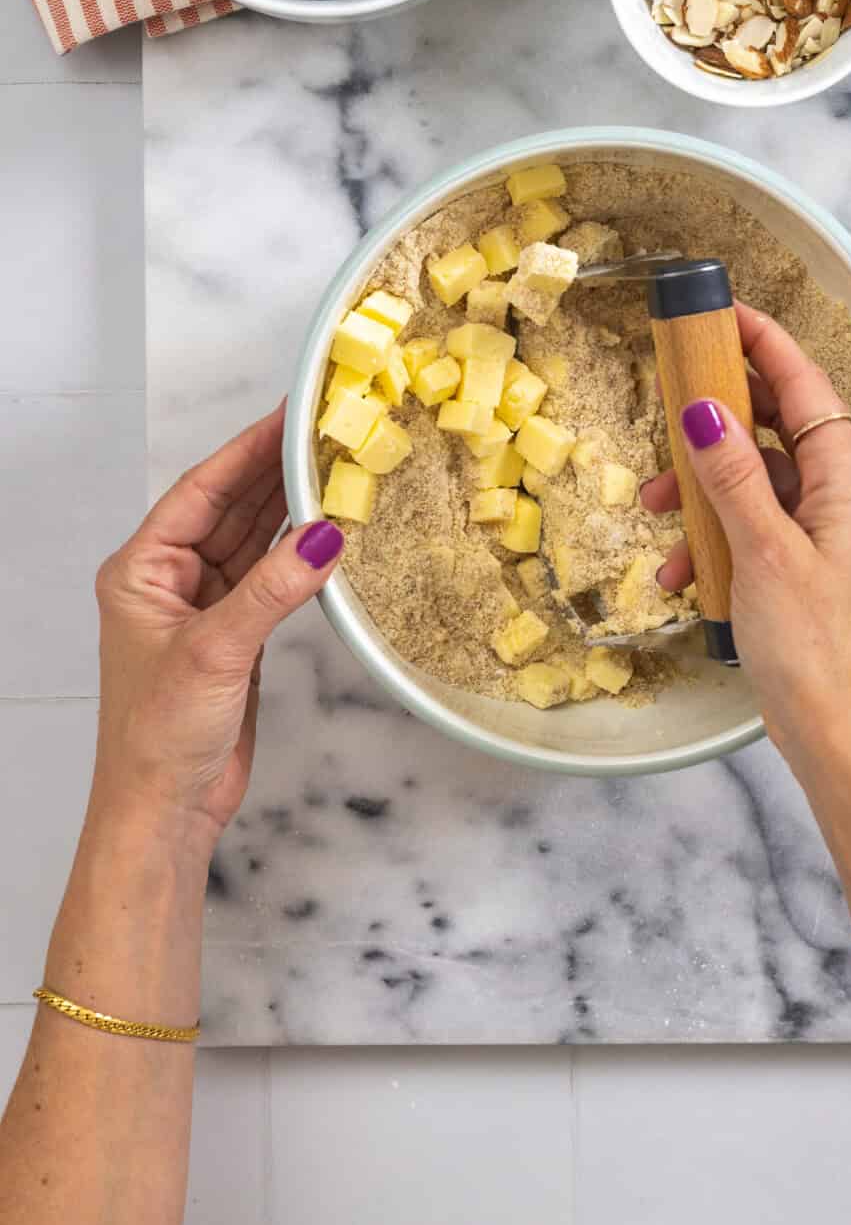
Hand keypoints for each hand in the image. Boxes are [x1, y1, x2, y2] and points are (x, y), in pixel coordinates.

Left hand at [90, 403, 343, 855]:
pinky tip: (328, 528)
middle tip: (325, 429)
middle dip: (274, 469)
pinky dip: (298, 553)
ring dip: (290, 507)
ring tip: (336, 464)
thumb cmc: (160, 735)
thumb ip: (273, 588)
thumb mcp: (216, 650)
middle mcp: (169, 580)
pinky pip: (269, 576)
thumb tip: (328, 535)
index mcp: (141, 570)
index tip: (289, 414)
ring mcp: (203, 606)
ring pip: (252, 539)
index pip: (200, 490)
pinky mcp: (235, 634)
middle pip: (228, 507)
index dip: (246, 449)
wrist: (166, 810)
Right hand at [643, 303, 850, 791]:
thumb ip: (732, 475)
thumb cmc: (817, 649)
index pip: (803, 384)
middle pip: (774, 424)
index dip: (761, 341)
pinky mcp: (800, 565)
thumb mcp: (763, 553)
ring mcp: (821, 530)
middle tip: (666, 406)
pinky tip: (677, 573)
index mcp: (846, 478)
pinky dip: (711, 537)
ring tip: (655, 513)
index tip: (719, 312)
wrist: (841, 737)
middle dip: (714, 421)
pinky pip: (749, 526)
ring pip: (752, 478)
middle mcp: (839, 494)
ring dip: (701, 490)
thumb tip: (705, 408)